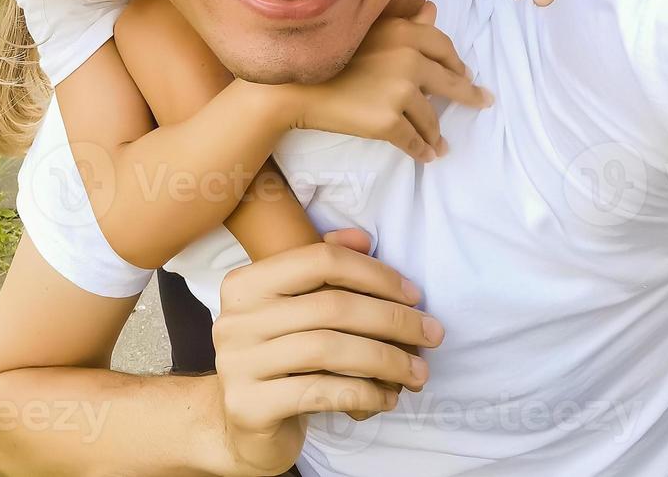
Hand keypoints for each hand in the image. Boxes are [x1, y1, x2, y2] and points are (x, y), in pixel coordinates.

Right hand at [212, 236, 443, 475]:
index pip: (320, 259)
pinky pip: (322, 393)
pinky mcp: (250, 406)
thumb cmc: (279, 362)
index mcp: (246, 284)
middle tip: (432, 334)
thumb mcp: (296, 312)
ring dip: (387, 360)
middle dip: (393, 319)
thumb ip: (323, 272)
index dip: (374, 273)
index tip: (414, 296)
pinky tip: (386, 398)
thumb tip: (362, 238)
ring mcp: (238, 363)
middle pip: (331, 306)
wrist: (241, 428)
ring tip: (418, 372)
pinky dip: (365, 394)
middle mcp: (236, 318)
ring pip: (329, 350)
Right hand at [287, 3, 491, 161]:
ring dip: (436, 133)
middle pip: (449, 82)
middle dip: (468, 95)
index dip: (456, 63)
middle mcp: (408, 59)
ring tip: (440, 144)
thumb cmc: (328, 58)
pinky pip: (413, 140)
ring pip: (430, 118)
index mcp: (404, 33)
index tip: (466, 74)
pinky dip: (422, 150)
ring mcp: (400, 91)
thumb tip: (434, 10)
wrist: (294, 88)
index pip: (444, 48)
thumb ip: (407, 24)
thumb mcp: (370, 32)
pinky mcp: (388, 121)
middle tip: (481, 102)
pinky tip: (428, 156)